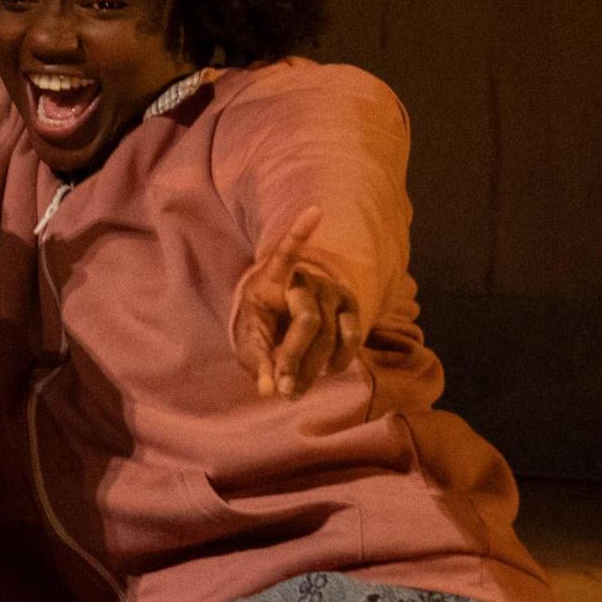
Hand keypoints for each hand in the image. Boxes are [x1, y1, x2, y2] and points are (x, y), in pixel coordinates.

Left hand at [229, 205, 366, 399]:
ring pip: (329, 336)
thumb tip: (266, 389)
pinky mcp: (351, 310)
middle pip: (307, 320)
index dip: (299, 232)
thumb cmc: (262, 323)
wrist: (286, 319)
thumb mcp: (250, 338)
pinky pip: (351, 338)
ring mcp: (333, 294)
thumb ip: (256, 360)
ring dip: (312, 369)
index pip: (286, 252)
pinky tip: (322, 373)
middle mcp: (308, 281)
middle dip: (294, 356)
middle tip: (282, 388)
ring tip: (292, 392)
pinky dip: (337, 362)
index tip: (317, 210)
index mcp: (274, 276)